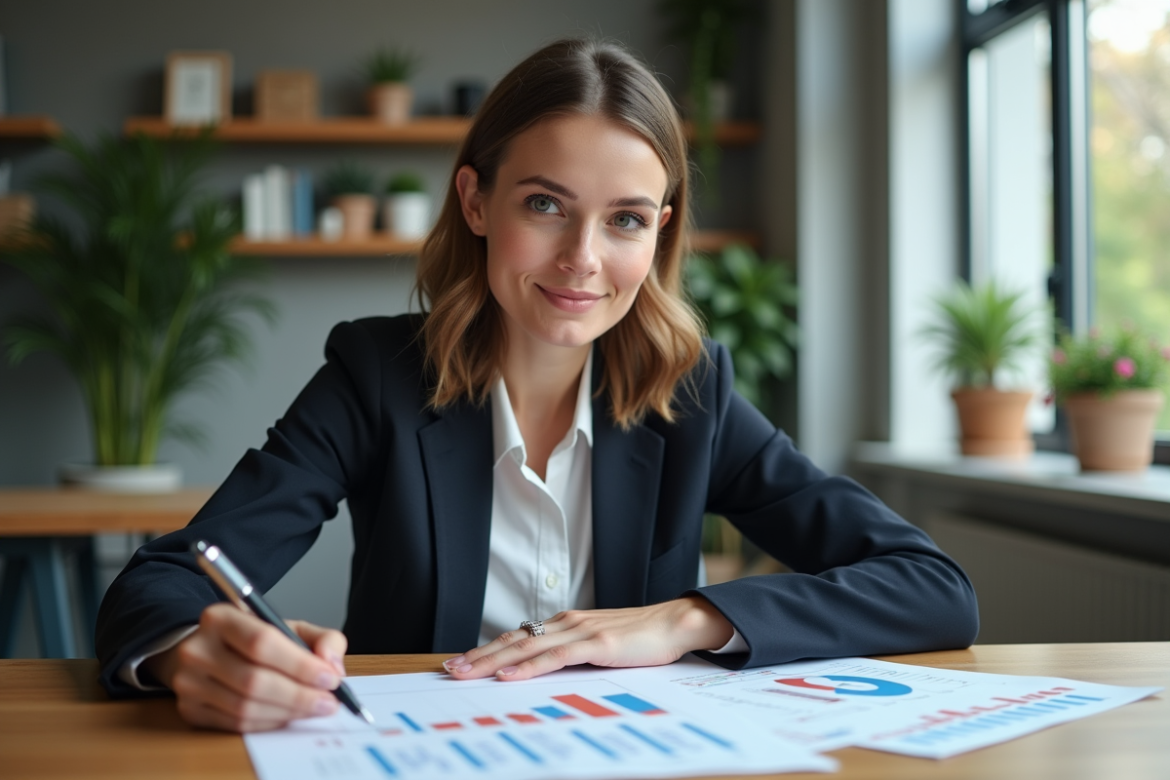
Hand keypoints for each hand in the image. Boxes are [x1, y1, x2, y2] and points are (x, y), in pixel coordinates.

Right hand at [142, 603, 348, 732]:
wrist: (206, 651)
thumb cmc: (251, 639)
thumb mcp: (287, 625)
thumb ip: (320, 638)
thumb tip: (332, 664)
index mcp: (221, 618)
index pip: (262, 643)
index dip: (300, 664)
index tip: (330, 678)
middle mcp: (197, 649)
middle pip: (254, 680)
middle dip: (299, 695)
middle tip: (328, 701)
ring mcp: (188, 682)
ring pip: (246, 707)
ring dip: (287, 712)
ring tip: (314, 709)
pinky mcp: (190, 710)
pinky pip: (236, 724)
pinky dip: (269, 723)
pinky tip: (289, 716)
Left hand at [442, 596, 734, 681]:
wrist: (675, 623)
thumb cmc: (641, 639)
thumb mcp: (599, 647)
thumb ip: (572, 656)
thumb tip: (543, 672)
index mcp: (565, 624)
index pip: (518, 637)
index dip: (488, 650)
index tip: (462, 662)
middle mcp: (566, 624)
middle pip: (513, 640)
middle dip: (479, 656)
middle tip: (450, 669)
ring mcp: (580, 632)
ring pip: (526, 647)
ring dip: (493, 661)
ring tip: (466, 672)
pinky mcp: (596, 643)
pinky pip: (554, 657)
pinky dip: (528, 667)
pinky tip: (508, 675)